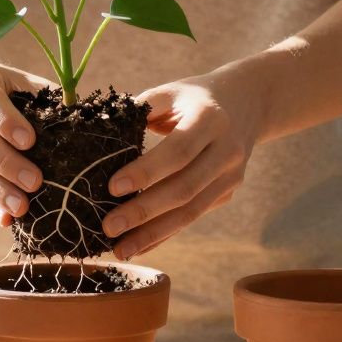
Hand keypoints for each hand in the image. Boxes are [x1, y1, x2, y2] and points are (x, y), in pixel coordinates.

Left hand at [102, 68, 261, 259]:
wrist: (246, 102)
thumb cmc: (193, 97)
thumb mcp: (170, 92)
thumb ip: (139, 110)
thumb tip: (95, 131)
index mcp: (210, 118)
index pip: (179, 150)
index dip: (146, 172)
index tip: (112, 188)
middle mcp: (227, 150)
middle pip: (185, 188)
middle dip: (144, 211)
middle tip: (108, 226)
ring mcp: (230, 176)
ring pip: (191, 211)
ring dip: (153, 234)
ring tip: (120, 249)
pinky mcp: (226, 193)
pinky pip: (192, 217)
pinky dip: (164, 234)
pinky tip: (138, 246)